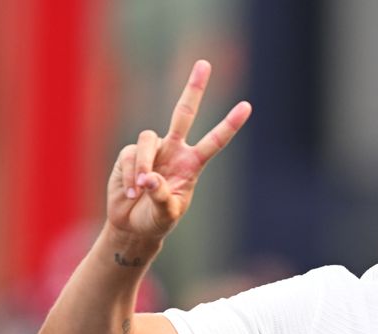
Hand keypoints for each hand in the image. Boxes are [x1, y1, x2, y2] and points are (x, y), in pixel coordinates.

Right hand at [107, 60, 251, 239]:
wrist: (133, 225)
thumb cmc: (157, 219)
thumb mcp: (167, 214)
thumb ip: (162, 197)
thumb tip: (149, 178)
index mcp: (192, 164)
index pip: (214, 141)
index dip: (229, 124)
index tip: (247, 107)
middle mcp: (174, 150)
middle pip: (183, 113)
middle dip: (193, 88)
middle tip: (204, 64)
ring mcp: (152, 150)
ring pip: (148, 138)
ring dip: (143, 165)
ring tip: (140, 191)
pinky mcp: (130, 153)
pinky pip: (131, 156)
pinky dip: (129, 176)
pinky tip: (131, 193)